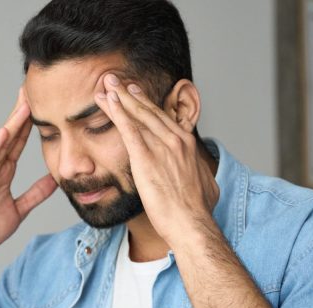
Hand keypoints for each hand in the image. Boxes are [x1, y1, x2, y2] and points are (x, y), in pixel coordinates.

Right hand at [0, 87, 57, 257]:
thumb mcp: (20, 209)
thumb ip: (35, 194)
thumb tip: (54, 182)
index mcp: (3, 172)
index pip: (18, 142)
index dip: (29, 124)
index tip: (40, 104)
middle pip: (9, 136)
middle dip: (20, 114)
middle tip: (30, 91)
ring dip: (11, 125)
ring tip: (22, 107)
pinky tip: (3, 134)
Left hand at [94, 74, 220, 247]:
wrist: (191, 223)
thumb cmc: (197, 211)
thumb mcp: (206, 184)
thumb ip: (200, 172)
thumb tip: (203, 174)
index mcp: (187, 143)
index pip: (163, 117)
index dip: (146, 104)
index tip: (135, 93)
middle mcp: (175, 139)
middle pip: (148, 110)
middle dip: (129, 93)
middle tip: (115, 80)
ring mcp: (161, 146)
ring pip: (137, 114)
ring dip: (119, 97)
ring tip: (106, 83)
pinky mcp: (146, 158)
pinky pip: (128, 129)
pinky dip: (117, 112)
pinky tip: (106, 101)